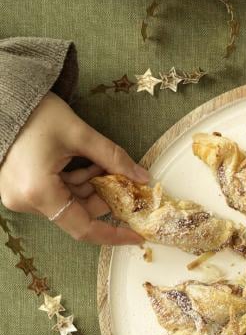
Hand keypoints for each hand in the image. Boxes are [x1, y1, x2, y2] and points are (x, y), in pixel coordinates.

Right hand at [0, 92, 147, 244]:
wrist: (2, 100)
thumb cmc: (35, 114)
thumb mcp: (79, 134)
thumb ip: (113, 158)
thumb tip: (142, 177)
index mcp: (40, 193)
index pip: (84, 228)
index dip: (114, 233)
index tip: (137, 235)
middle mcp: (27, 201)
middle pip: (78, 212)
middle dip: (105, 196)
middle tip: (126, 180)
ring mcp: (22, 196)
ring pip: (69, 202)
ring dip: (91, 185)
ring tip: (102, 162)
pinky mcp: (21, 189)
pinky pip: (56, 193)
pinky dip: (75, 181)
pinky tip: (87, 163)